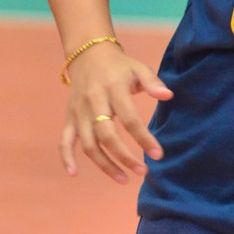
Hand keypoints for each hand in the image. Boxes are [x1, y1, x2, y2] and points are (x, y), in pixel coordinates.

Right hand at [60, 42, 172, 182]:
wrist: (87, 54)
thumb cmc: (119, 66)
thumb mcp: (138, 68)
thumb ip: (153, 82)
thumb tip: (168, 95)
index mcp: (113, 89)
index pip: (129, 119)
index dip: (144, 138)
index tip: (159, 154)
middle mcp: (93, 102)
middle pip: (106, 135)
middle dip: (124, 157)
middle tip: (143, 171)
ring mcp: (79, 112)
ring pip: (88, 143)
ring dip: (104, 164)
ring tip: (124, 179)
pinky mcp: (69, 118)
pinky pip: (65, 140)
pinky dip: (66, 157)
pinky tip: (74, 174)